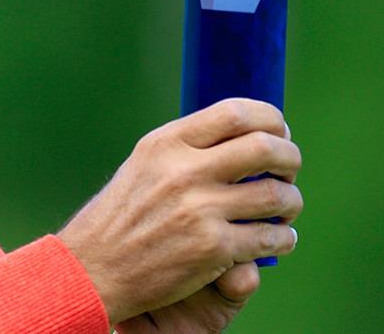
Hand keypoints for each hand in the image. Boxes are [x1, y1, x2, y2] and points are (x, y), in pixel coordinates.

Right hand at [56, 99, 302, 326]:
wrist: (92, 270)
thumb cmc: (121, 217)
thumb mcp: (144, 166)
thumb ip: (188, 148)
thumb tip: (245, 132)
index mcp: (166, 144)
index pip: (235, 113)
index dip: (270, 119)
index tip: (278, 132)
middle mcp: (184, 172)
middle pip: (265, 148)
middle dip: (290, 158)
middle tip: (288, 171)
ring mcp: (200, 210)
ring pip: (277, 195)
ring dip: (291, 201)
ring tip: (285, 209)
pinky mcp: (212, 248)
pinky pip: (270, 238)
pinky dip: (283, 238)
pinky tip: (278, 239)